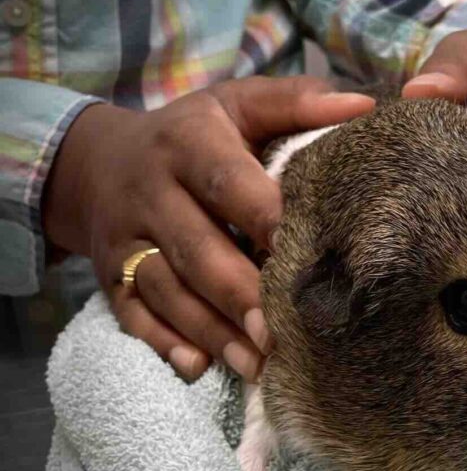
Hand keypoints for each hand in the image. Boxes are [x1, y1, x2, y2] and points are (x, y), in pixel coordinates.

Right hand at [42, 77, 373, 380]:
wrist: (97, 159)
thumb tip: (365, 105)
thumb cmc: (193, 134)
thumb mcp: (236, 104)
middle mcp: (151, 192)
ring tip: (257, 365)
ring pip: (166, 289)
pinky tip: (199, 368)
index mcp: (188, 143)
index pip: (228, 182)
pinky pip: (132, 314)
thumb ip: (295, 102)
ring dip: (212, 330)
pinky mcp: (109, 275)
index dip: (266, 217)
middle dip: (240, 293)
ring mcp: (125, 239)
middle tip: (282, 333)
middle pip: (197, 248)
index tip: (306, 251)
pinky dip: (162, 343)